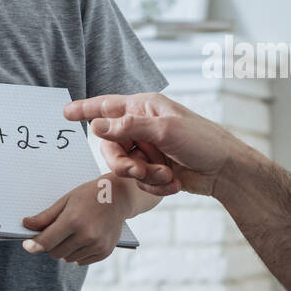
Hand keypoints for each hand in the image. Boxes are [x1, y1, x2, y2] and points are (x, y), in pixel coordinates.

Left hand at [20, 177, 128, 263]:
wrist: (119, 197)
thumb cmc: (89, 195)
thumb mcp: (66, 200)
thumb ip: (46, 216)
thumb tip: (26, 225)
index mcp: (74, 220)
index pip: (47, 242)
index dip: (34, 245)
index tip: (27, 245)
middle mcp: (87, 235)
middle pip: (55, 253)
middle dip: (51, 244)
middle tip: (58, 231)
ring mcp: (97, 245)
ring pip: (68, 258)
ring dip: (65, 249)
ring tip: (74, 232)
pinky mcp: (104, 252)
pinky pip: (81, 261)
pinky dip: (78, 253)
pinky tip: (85, 238)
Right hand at [63, 93, 237, 196]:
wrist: (226, 171)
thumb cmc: (203, 141)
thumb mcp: (167, 130)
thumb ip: (130, 127)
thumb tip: (97, 125)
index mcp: (145, 107)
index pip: (107, 106)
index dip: (85, 109)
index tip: (64, 112)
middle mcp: (143, 126)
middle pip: (111, 146)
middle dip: (123, 162)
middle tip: (137, 171)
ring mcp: (148, 148)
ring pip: (125, 166)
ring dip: (144, 175)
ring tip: (166, 176)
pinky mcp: (154, 167)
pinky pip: (139, 180)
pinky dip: (154, 184)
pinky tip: (174, 183)